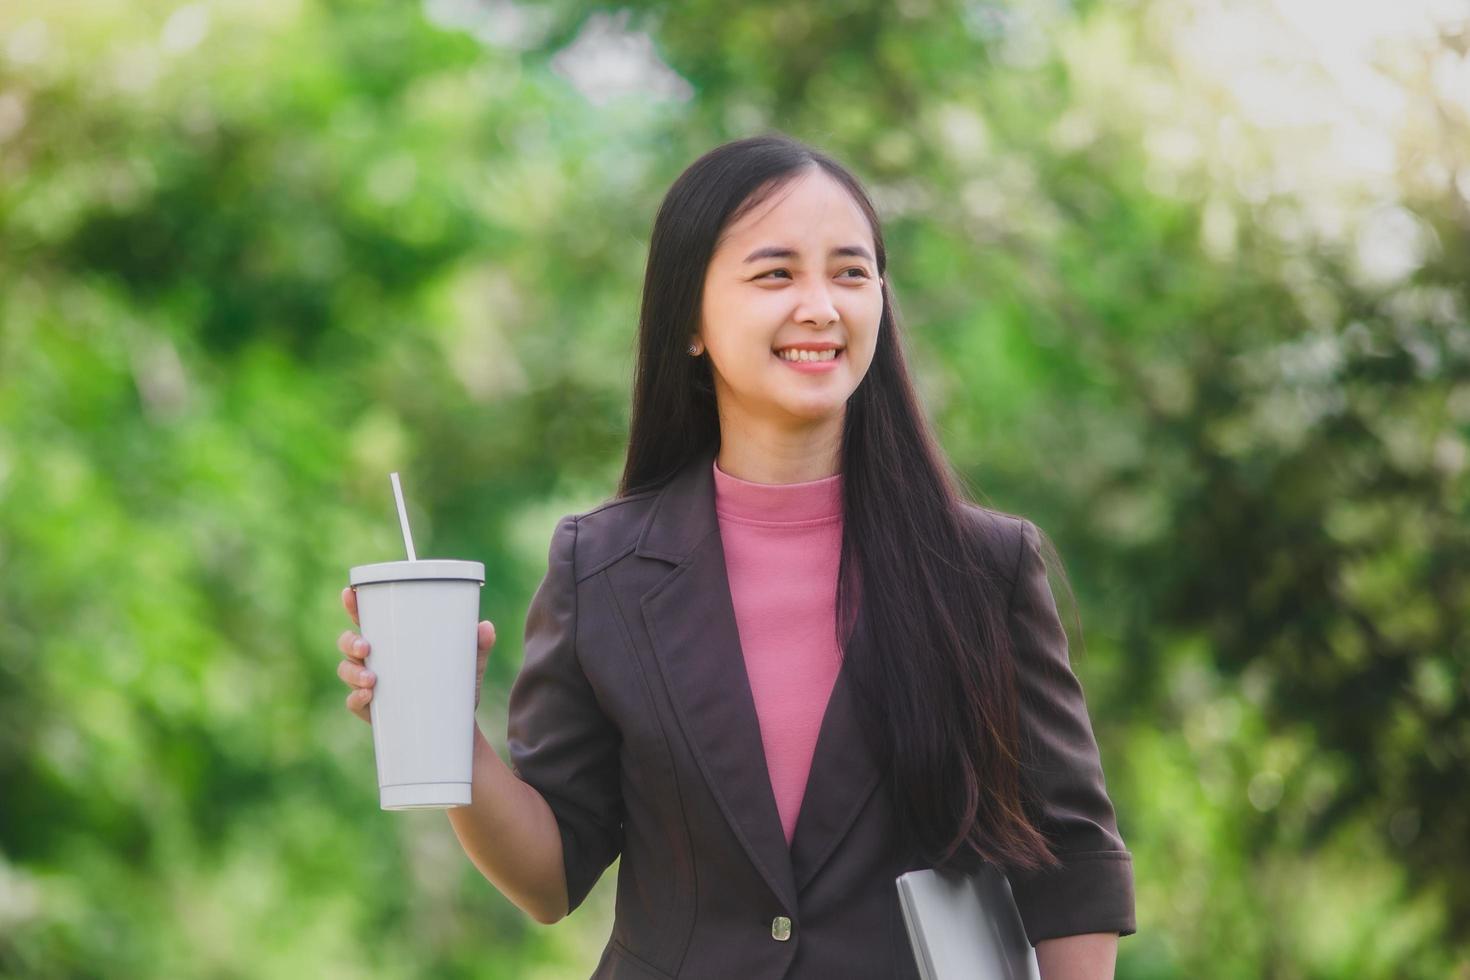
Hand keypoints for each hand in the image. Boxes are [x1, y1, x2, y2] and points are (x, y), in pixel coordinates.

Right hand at [337, 587, 496, 724]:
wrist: (454, 724)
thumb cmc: (455, 684)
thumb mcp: (468, 663)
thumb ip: (478, 646)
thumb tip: (486, 627)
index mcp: (392, 639)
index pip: (367, 617)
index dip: (354, 604)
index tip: (350, 593)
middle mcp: (375, 659)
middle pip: (348, 642)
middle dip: (351, 641)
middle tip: (366, 648)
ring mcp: (368, 683)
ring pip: (346, 670)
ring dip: (353, 671)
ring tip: (372, 679)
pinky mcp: (370, 708)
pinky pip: (353, 701)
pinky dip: (356, 697)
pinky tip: (367, 696)